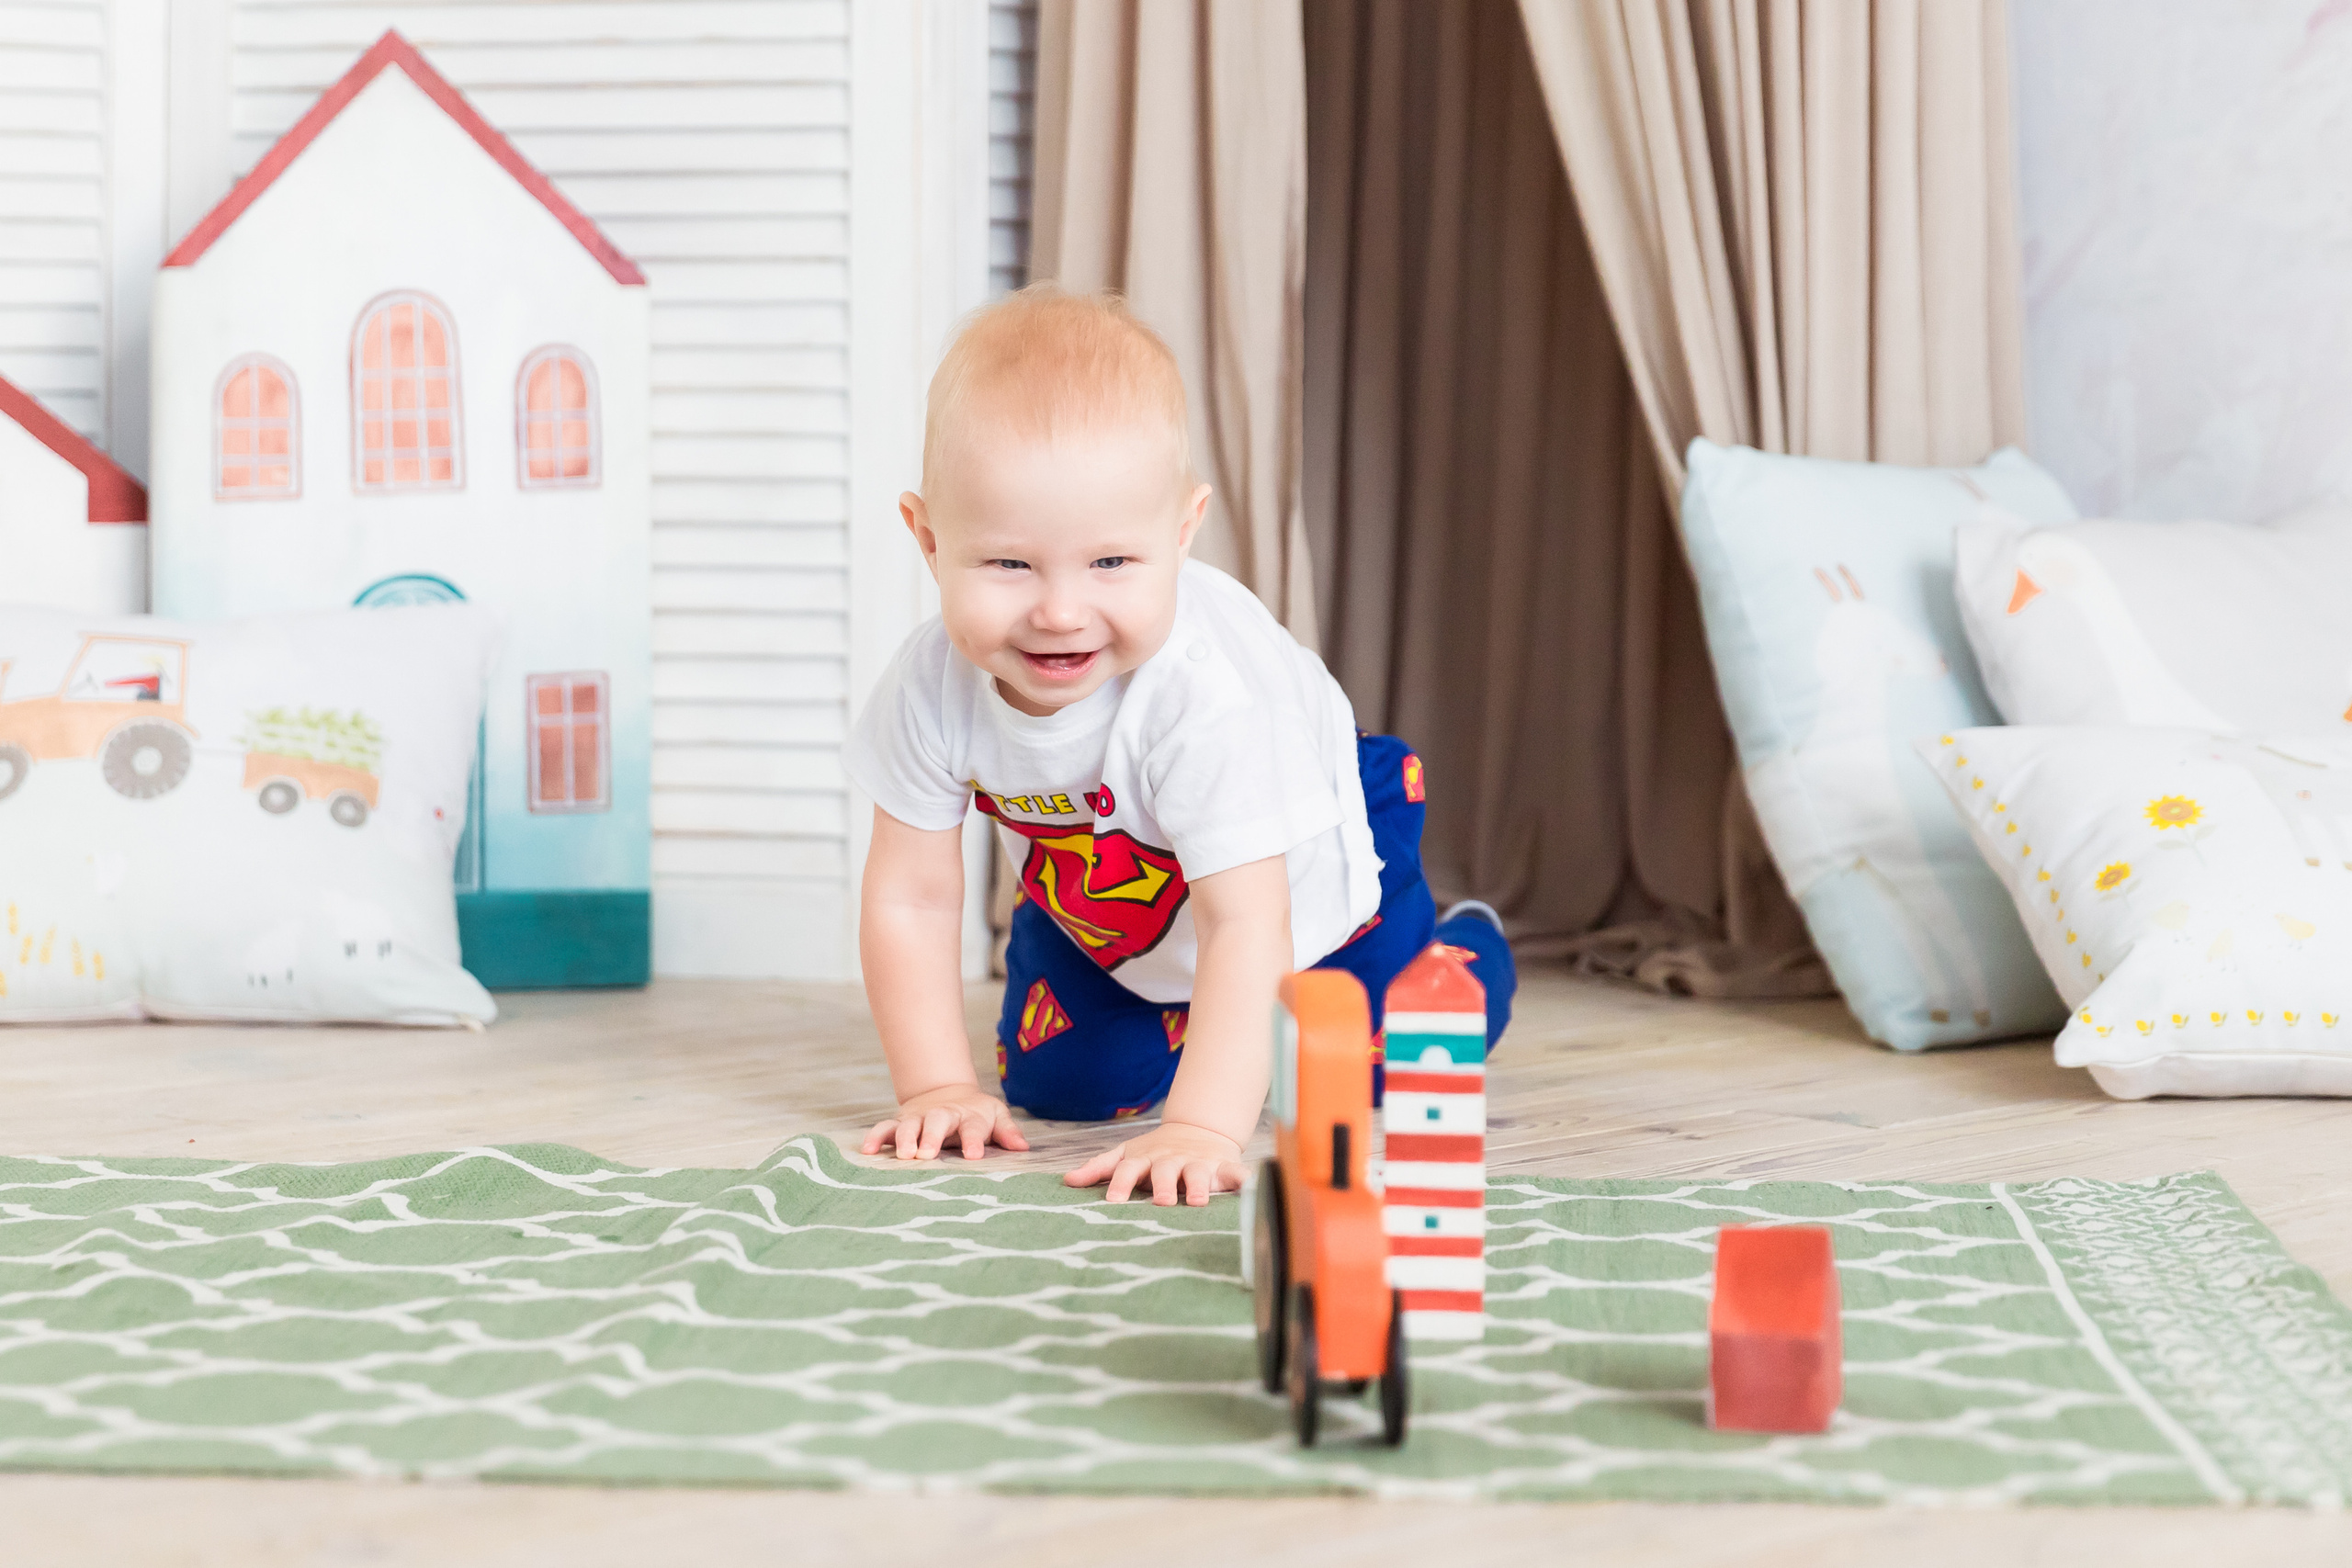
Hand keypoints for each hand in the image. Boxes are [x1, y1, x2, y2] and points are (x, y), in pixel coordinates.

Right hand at [862, 1083, 1032, 1161]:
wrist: (947, 1093)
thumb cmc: (976, 1113)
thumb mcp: (996, 1116)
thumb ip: (1008, 1132)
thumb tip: (1023, 1148)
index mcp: (969, 1116)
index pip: (973, 1127)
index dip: (974, 1140)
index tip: (974, 1155)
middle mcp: (942, 1115)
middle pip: (937, 1122)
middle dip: (931, 1137)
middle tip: (926, 1155)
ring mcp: (919, 1118)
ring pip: (909, 1125)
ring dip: (905, 1139)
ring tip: (903, 1155)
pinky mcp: (900, 1122)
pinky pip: (885, 1128)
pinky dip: (875, 1137)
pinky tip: (867, 1151)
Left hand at [1065, 1121, 1244, 1205]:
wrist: (1198, 1130)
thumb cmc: (1155, 1153)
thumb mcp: (1126, 1155)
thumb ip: (1099, 1168)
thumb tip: (1066, 1180)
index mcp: (1146, 1160)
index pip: (1129, 1170)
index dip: (1121, 1185)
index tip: (1113, 1202)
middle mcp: (1171, 1161)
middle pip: (1165, 1172)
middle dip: (1163, 1186)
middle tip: (1161, 1203)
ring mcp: (1198, 1163)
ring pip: (1198, 1174)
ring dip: (1198, 1185)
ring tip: (1198, 1201)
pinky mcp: (1223, 1167)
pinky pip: (1237, 1174)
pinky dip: (1245, 1180)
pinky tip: (1251, 1188)